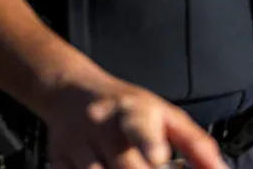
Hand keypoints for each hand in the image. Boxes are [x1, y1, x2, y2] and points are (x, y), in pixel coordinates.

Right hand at [42, 78, 226, 168]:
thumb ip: (194, 144)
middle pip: (124, 166)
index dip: (148, 143)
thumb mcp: (164, 114)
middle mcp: (100, 124)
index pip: (139, 127)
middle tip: (156, 168)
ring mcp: (75, 142)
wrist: (69, 91)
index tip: (157, 156)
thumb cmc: (125, 107)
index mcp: (132, 111)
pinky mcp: (58, 157)